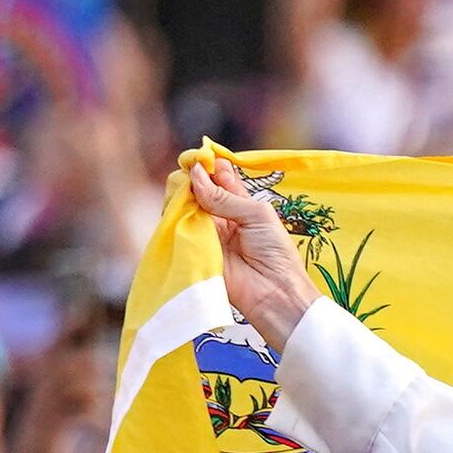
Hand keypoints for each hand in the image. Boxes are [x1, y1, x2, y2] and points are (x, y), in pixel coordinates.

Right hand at [186, 152, 324, 353]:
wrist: (276, 295)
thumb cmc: (276, 253)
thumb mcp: (257, 215)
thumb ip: (225, 196)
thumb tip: (195, 174)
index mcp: (242, 204)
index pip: (219, 178)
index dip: (209, 167)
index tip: (199, 157)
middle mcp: (223, 217)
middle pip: (199, 191)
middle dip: (193, 180)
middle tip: (188, 171)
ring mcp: (208, 234)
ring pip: (187, 209)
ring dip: (183, 198)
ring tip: (183, 191)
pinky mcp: (197, 252)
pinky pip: (181, 232)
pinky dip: (176, 220)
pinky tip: (176, 209)